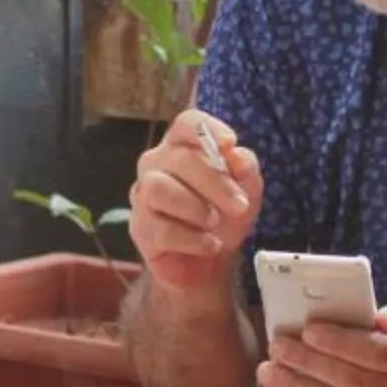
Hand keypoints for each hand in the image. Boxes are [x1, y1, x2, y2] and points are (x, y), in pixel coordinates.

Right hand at [128, 110, 262, 291]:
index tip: (229, 143)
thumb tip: (237, 155)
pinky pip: (161, 228)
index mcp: (183, 147)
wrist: (210, 262)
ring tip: (215, 225)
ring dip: (195, 208)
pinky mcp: (140, 228)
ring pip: (159, 189)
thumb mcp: (247, 190)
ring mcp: (143, 195)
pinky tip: (209, 244)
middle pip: (179, 158)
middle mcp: (157, 164)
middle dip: (215, 182)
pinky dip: (192, 239)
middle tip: (239, 206)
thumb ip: (245, 168)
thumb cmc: (225, 217)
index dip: (207, 129)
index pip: (187, 124)